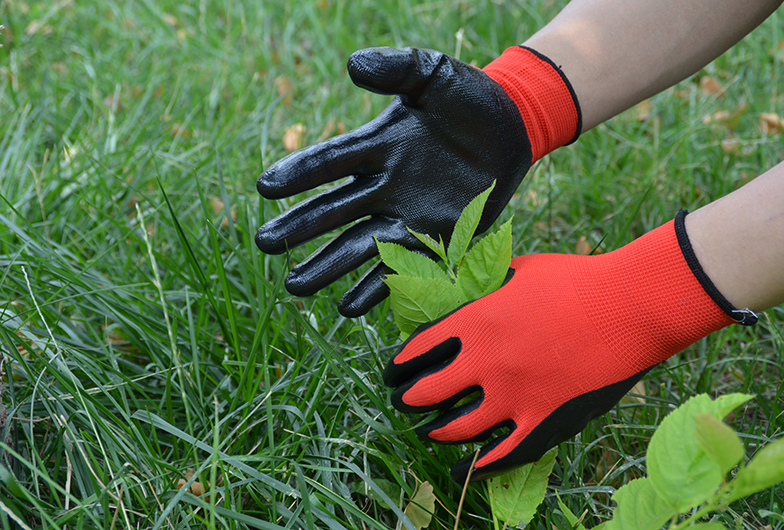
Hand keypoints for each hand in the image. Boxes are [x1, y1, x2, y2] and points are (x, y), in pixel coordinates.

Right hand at [256, 47, 553, 316]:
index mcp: (377, 146)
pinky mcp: (436, 238)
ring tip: (295, 287)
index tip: (266, 187)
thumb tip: (353, 64)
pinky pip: (402, 267)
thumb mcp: (432, 75)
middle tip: (265, 244)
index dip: (300, 173)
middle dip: (300, 228)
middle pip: (334, 211)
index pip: (331, 162)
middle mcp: (383, 185)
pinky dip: (377, 288)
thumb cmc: (467, 98)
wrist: (510, 128)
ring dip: (327, 266)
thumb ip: (397, 69)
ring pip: (358, 246)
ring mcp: (407, 215)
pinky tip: (349, 307)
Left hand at [383, 214, 744, 481]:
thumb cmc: (577, 279)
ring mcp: (514, 395)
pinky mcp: (544, 419)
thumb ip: (490, 282)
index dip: (402, 362)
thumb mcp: (521, 269)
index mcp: (476, 321)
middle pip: (432, 390)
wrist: (629, 304)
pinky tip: (465, 469)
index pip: (423, 348)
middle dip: (411, 397)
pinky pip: (504, 452)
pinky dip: (480, 465)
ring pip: (460, 425)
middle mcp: (486, 362)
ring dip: (439, 430)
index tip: (393, 371)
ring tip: (429, 431)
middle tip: (403, 400)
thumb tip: (473, 285)